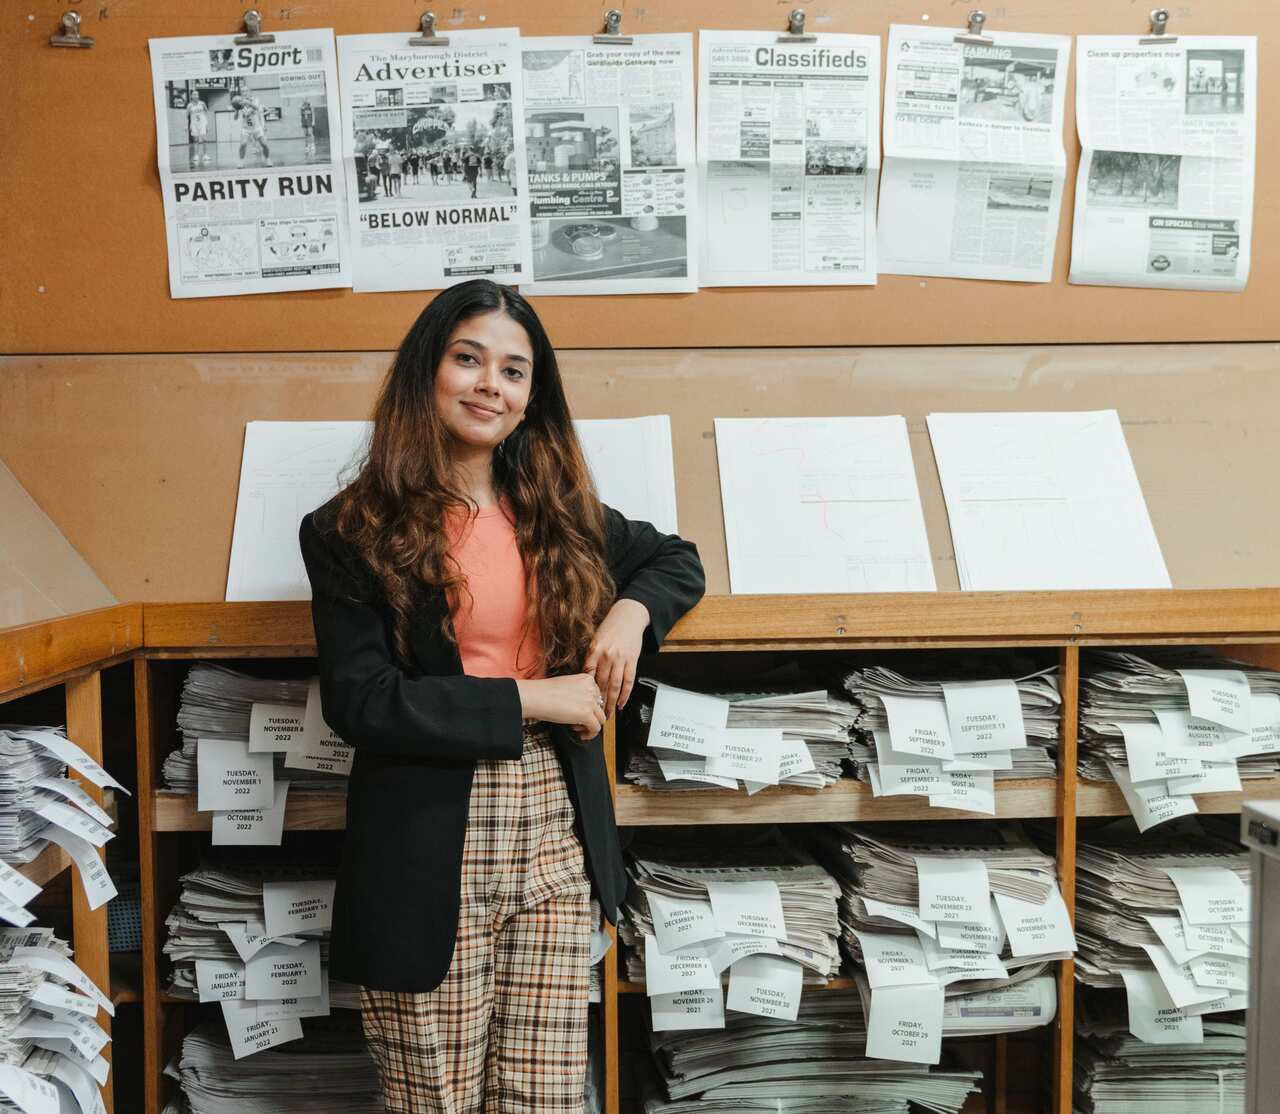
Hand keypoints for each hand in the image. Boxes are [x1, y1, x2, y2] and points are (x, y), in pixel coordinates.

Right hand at [515, 673, 606, 739]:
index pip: (597, 696)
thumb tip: (583, 706)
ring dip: (590, 725)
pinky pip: (596, 728)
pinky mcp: (586, 714)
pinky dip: (590, 734)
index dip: (590, 707)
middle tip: (577, 722)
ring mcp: (590, 701)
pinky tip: (580, 735)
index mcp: (587, 679)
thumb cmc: (544, 692)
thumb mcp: (566, 685)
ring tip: (577, 728)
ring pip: (601, 719)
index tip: (580, 712)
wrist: (536, 696)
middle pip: (600, 707)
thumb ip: (579, 693)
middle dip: (590, 716)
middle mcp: (591, 688)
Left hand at [584, 599, 649, 717]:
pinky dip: (625, 694)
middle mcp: (607, 655)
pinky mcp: (633, 660)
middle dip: (598, 701)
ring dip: (611, 702)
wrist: (628, 616)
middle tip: (595, 715)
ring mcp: (621, 658)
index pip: (588, 675)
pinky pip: (628, 681)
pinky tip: (621, 704)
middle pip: (601, 684)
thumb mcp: (595, 640)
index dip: (586, 691)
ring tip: (608, 714)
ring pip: (615, 686)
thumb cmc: (610, 628)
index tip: (584, 702)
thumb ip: (591, 658)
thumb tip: (585, 679)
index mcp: (595, 650)